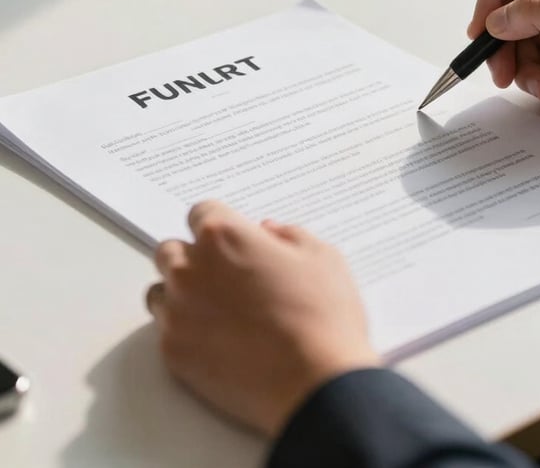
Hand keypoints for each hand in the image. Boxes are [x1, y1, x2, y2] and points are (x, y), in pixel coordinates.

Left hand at [146, 201, 379, 436]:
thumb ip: (288, 234)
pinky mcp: (173, 352)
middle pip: (171, 249)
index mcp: (224, 236)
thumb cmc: (322, 317)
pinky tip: (216, 339)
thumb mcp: (322, 256)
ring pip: (160, 290)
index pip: (201, 212)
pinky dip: (184, 330)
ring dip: (180, 292)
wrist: (314, 384)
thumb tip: (268, 232)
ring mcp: (177, 312)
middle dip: (192, 256)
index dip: (219, 223)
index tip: (231, 237)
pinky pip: (164, 330)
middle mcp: (191, 268)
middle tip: (224, 274)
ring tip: (217, 309)